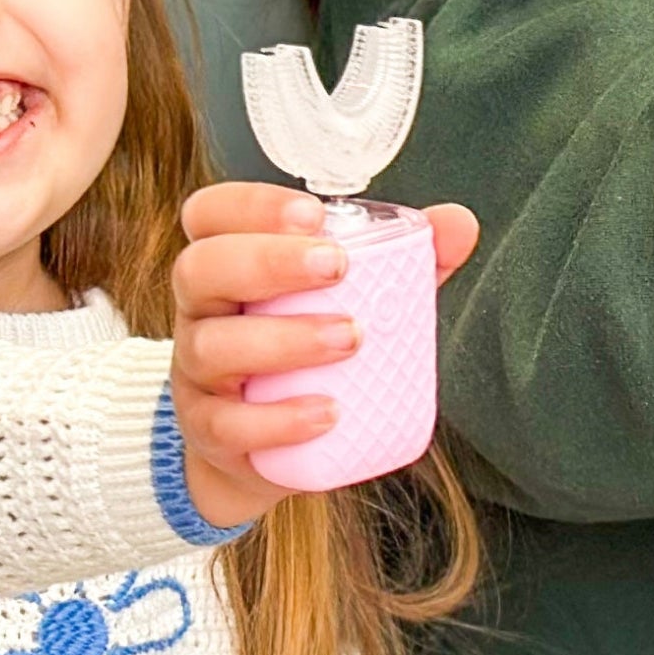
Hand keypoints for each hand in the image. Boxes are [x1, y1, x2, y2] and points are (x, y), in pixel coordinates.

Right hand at [170, 183, 482, 526]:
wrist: (271, 449)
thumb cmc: (310, 355)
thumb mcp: (353, 301)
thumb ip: (403, 261)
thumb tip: (458, 223)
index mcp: (229, 266)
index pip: (211, 214)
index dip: (251, 205)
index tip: (314, 214)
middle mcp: (201, 312)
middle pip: (201, 269)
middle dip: (268, 261)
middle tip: (338, 267)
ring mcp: (196, 375)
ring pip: (213, 347)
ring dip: (284, 339)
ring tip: (350, 339)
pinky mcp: (208, 434)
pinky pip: (228, 425)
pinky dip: (279, 419)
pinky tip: (328, 412)